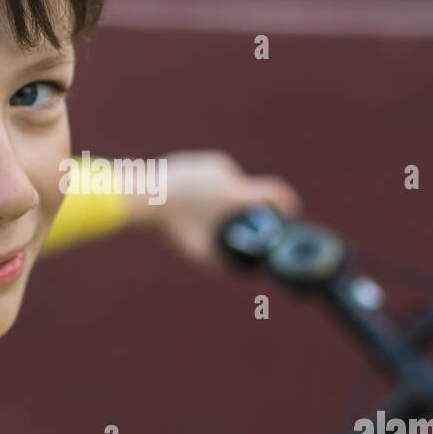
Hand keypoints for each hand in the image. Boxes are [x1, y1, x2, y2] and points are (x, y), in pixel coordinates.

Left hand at [124, 150, 301, 272]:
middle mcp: (228, 173)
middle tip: (224, 225)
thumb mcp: (198, 253)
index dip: (288, 204)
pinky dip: (209, 188)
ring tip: (200, 213)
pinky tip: (193, 199)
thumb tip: (241, 273)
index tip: (291, 212)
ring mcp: (212, 164)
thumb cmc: (170, 227)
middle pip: (247, 193)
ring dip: (224, 198)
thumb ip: (221, 264)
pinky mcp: (199, 160)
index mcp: (233, 193)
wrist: (141, 196)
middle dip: (241, 209)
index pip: (275, 192)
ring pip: (230, 184)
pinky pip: (215, 176)